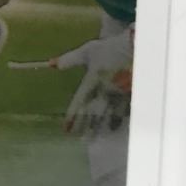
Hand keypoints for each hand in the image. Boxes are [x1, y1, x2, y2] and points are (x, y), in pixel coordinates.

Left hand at [9, 27, 132, 136]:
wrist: (134, 46)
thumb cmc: (108, 49)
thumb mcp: (87, 51)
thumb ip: (69, 59)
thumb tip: (50, 64)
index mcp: (92, 79)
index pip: (79, 101)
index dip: (72, 116)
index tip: (66, 129)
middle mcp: (104, 89)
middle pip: (92, 112)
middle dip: (84, 126)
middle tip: (77, 138)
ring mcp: (117, 93)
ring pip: (106, 114)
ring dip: (98, 127)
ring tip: (91, 138)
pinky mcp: (129, 94)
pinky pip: (122, 111)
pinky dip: (116, 120)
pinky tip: (112, 129)